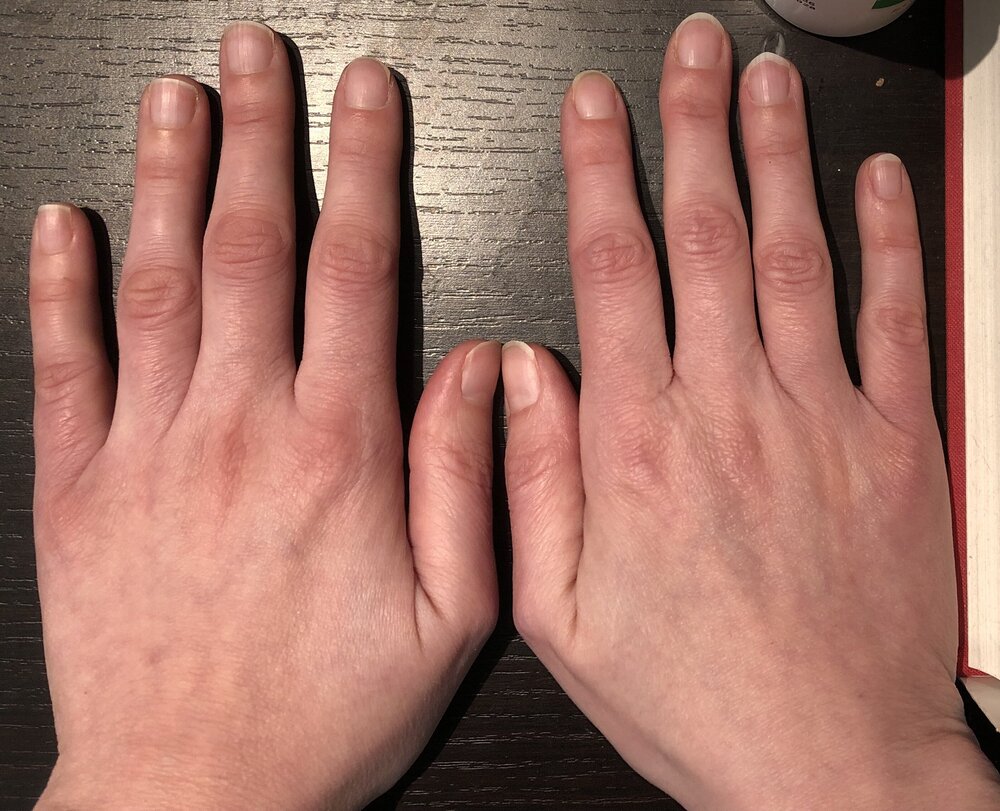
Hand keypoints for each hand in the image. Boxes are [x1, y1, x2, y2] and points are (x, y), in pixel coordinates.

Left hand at [29, 22, 497, 809]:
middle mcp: (239, 428)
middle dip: (262, 135)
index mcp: (337, 452)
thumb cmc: (323, 713)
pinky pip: (66, 364)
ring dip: (170, 178)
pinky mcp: (79, 488)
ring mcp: (149, 451)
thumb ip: (470, 479)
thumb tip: (482, 371)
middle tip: (258, 54)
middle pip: (252, 247)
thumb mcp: (451, 617)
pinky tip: (66, 224)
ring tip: (177, 98)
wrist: (193, 793)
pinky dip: (60, 284)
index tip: (367, 98)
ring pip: (159, 282)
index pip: (354, 270)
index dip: (365, 168)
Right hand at [502, 13, 999, 809]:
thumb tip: (518, 375)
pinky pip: (894, 316)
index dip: (603, 171)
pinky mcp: (897, 443)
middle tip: (690, 50)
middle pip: (708, 233)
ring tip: (763, 77)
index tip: (597, 106)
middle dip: (693, 125)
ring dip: (778, 153)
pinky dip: (886, 236)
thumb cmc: (693, 692)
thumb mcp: (558, 614)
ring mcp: (822, 418)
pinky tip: (873, 176)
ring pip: (797, 250)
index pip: (615, 268)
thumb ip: (529, 481)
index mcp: (641, 445)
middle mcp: (731, 409)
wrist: (827, 762)